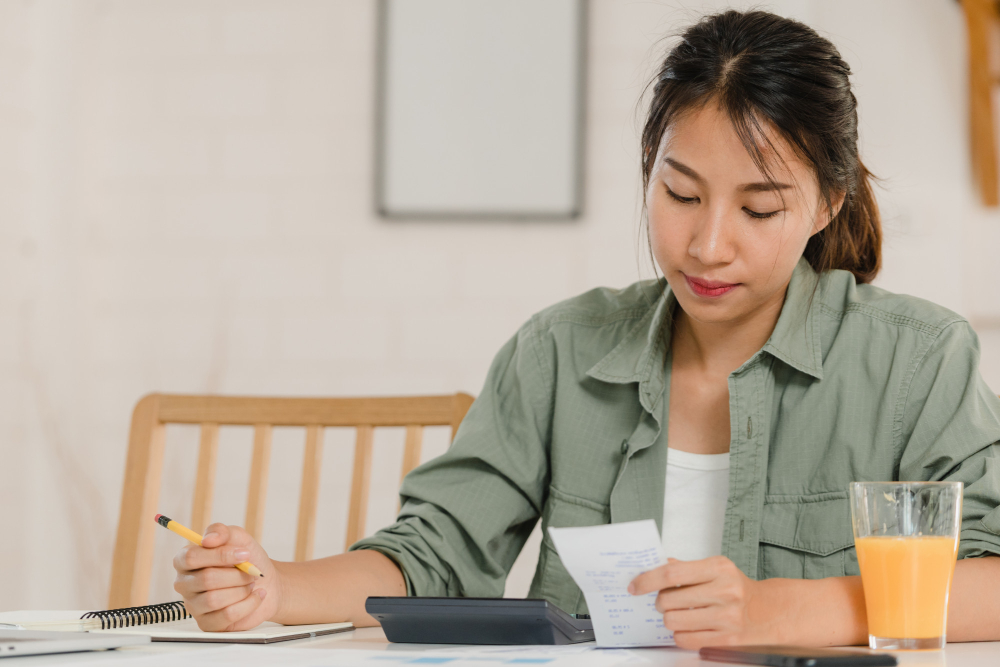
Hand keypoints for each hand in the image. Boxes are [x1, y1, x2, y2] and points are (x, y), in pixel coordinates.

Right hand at [173, 523, 281, 631]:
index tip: (244, 554)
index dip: (220, 555)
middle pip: (206, 579)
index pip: (191, 557)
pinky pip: (227, 615)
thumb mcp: (237, 537)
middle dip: (237, 575)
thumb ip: (221, 531)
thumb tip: (207, 539)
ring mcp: (194, 606)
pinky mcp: (208, 624)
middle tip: (251, 571)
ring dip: (241, 589)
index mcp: (185, 560)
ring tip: (251, 583)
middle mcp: (185, 584)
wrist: (266, 582)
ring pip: (215, 599)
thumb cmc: (247, 559)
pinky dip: (248, 603)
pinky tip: (255, 596)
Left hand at [629, 556, 780, 649]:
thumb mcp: (716, 568)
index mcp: (718, 568)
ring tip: (679, 613)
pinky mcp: (726, 639)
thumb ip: (685, 567)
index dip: (647, 580)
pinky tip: (689, 626)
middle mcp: (724, 591)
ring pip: (673, 621)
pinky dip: (680, 634)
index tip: (635, 586)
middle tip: (665, 601)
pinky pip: (685, 639)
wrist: (768, 611)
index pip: (671, 573)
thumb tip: (656, 564)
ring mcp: (726, 617)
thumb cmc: (737, 587)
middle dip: (660, 602)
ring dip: (670, 618)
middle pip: (668, 600)